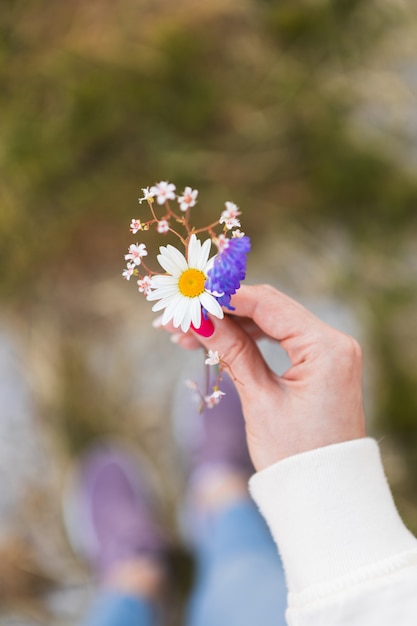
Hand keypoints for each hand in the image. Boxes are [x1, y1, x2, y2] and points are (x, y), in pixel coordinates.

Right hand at [172, 284, 365, 470]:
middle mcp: (333, 342)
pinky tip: (217, 342)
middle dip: (223, 311)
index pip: (268, 305)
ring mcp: (329, 353)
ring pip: (271, 324)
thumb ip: (232, 352)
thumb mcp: (260, 400)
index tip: (190, 296)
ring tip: (188, 335)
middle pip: (269, 309)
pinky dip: (249, 340)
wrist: (325, 496)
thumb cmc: (296, 457)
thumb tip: (200, 319)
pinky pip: (280, 340)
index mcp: (326, 347)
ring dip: (232, 326)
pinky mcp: (320, 365)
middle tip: (181, 317)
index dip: (225, 296)